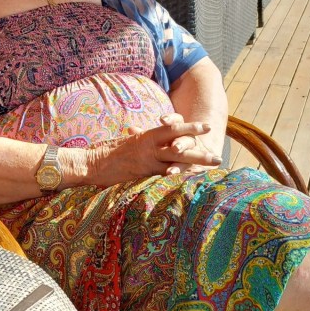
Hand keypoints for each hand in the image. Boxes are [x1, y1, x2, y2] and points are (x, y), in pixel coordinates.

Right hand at [83, 113, 222, 185]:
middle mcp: (149, 145)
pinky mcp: (143, 173)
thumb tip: (136, 129)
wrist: (91, 162)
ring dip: (196, 161)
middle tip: (218, 155)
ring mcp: (147, 159)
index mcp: (146, 136)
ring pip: (177, 158)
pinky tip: (192, 183)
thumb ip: (135, 137)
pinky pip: (164, 174)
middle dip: (199, 148)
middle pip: (180, 141)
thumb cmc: (106, 153)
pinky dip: (179, 177)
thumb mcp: (124, 141)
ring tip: (212, 164)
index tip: (205, 128)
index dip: (189, 127)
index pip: (172, 128)